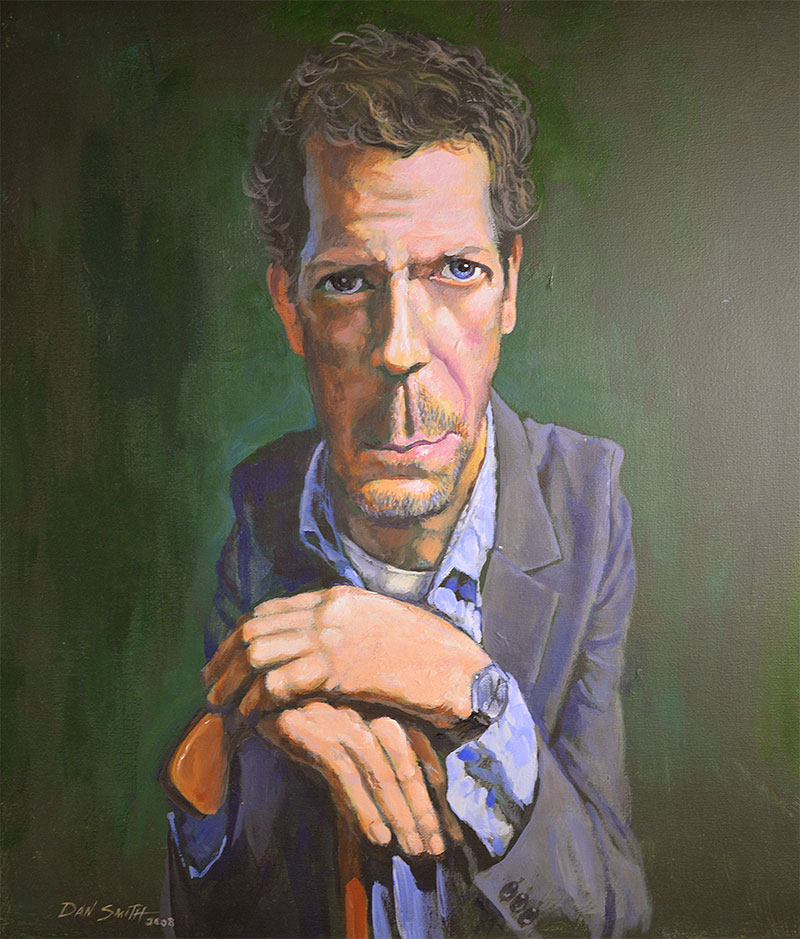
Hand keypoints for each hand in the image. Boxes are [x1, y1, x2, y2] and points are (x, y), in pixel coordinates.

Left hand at [203, 586, 489, 724]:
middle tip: (210, 687)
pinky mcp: (339, 670)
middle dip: (225, 658)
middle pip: (255, 627)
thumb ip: (344, 629)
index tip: (224, 658)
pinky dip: (257, 700)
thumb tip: (314, 644)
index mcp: (337, 598)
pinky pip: (278, 683)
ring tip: (221, 706)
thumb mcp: (379, 627)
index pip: (270, 609)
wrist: (459, 669)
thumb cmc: (426, 654)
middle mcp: (328, 611)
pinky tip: (252, 717)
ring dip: (232, 681)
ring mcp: (332, 637)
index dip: (239, 635)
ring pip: (258, 651)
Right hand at [257, 700, 462, 855]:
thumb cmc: (308, 714)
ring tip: (413, 848)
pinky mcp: (315, 731)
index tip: (445, 827)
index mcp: (381, 705)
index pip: (421, 750)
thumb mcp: (346, 732)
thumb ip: (372, 759)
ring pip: (382, 772)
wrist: (259, 691)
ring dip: (400, 814)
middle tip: (435, 848)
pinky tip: (378, 836)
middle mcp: (367, 709)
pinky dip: (364, 807)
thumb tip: (403, 803)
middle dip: (424, 809)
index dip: (436, 792)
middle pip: (407, 764)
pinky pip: (347, 775)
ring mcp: (342, 719)